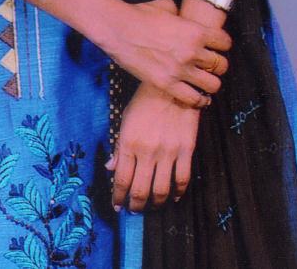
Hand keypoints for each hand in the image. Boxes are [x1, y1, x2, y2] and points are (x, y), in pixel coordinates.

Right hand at [103, 0, 230, 107]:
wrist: (118, 29)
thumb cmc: (140, 14)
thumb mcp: (165, 6)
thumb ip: (180, 13)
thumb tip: (182, 15)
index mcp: (195, 31)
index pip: (224, 42)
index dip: (223, 45)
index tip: (218, 48)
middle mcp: (192, 51)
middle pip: (221, 65)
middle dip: (218, 66)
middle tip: (211, 67)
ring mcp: (180, 70)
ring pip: (212, 85)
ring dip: (211, 84)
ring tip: (205, 83)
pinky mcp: (167, 84)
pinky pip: (193, 99)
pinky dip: (199, 101)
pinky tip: (198, 98)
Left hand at [106, 81, 201, 211]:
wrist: (172, 86)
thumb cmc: (144, 102)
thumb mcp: (126, 120)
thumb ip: (119, 147)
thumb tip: (110, 168)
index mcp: (129, 143)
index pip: (122, 180)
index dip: (118, 197)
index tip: (117, 206)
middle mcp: (147, 151)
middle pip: (141, 190)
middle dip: (136, 205)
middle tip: (134, 210)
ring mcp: (168, 152)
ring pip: (161, 190)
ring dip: (155, 203)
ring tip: (152, 207)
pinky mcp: (186, 149)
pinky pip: (182, 179)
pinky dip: (178, 192)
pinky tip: (174, 196)